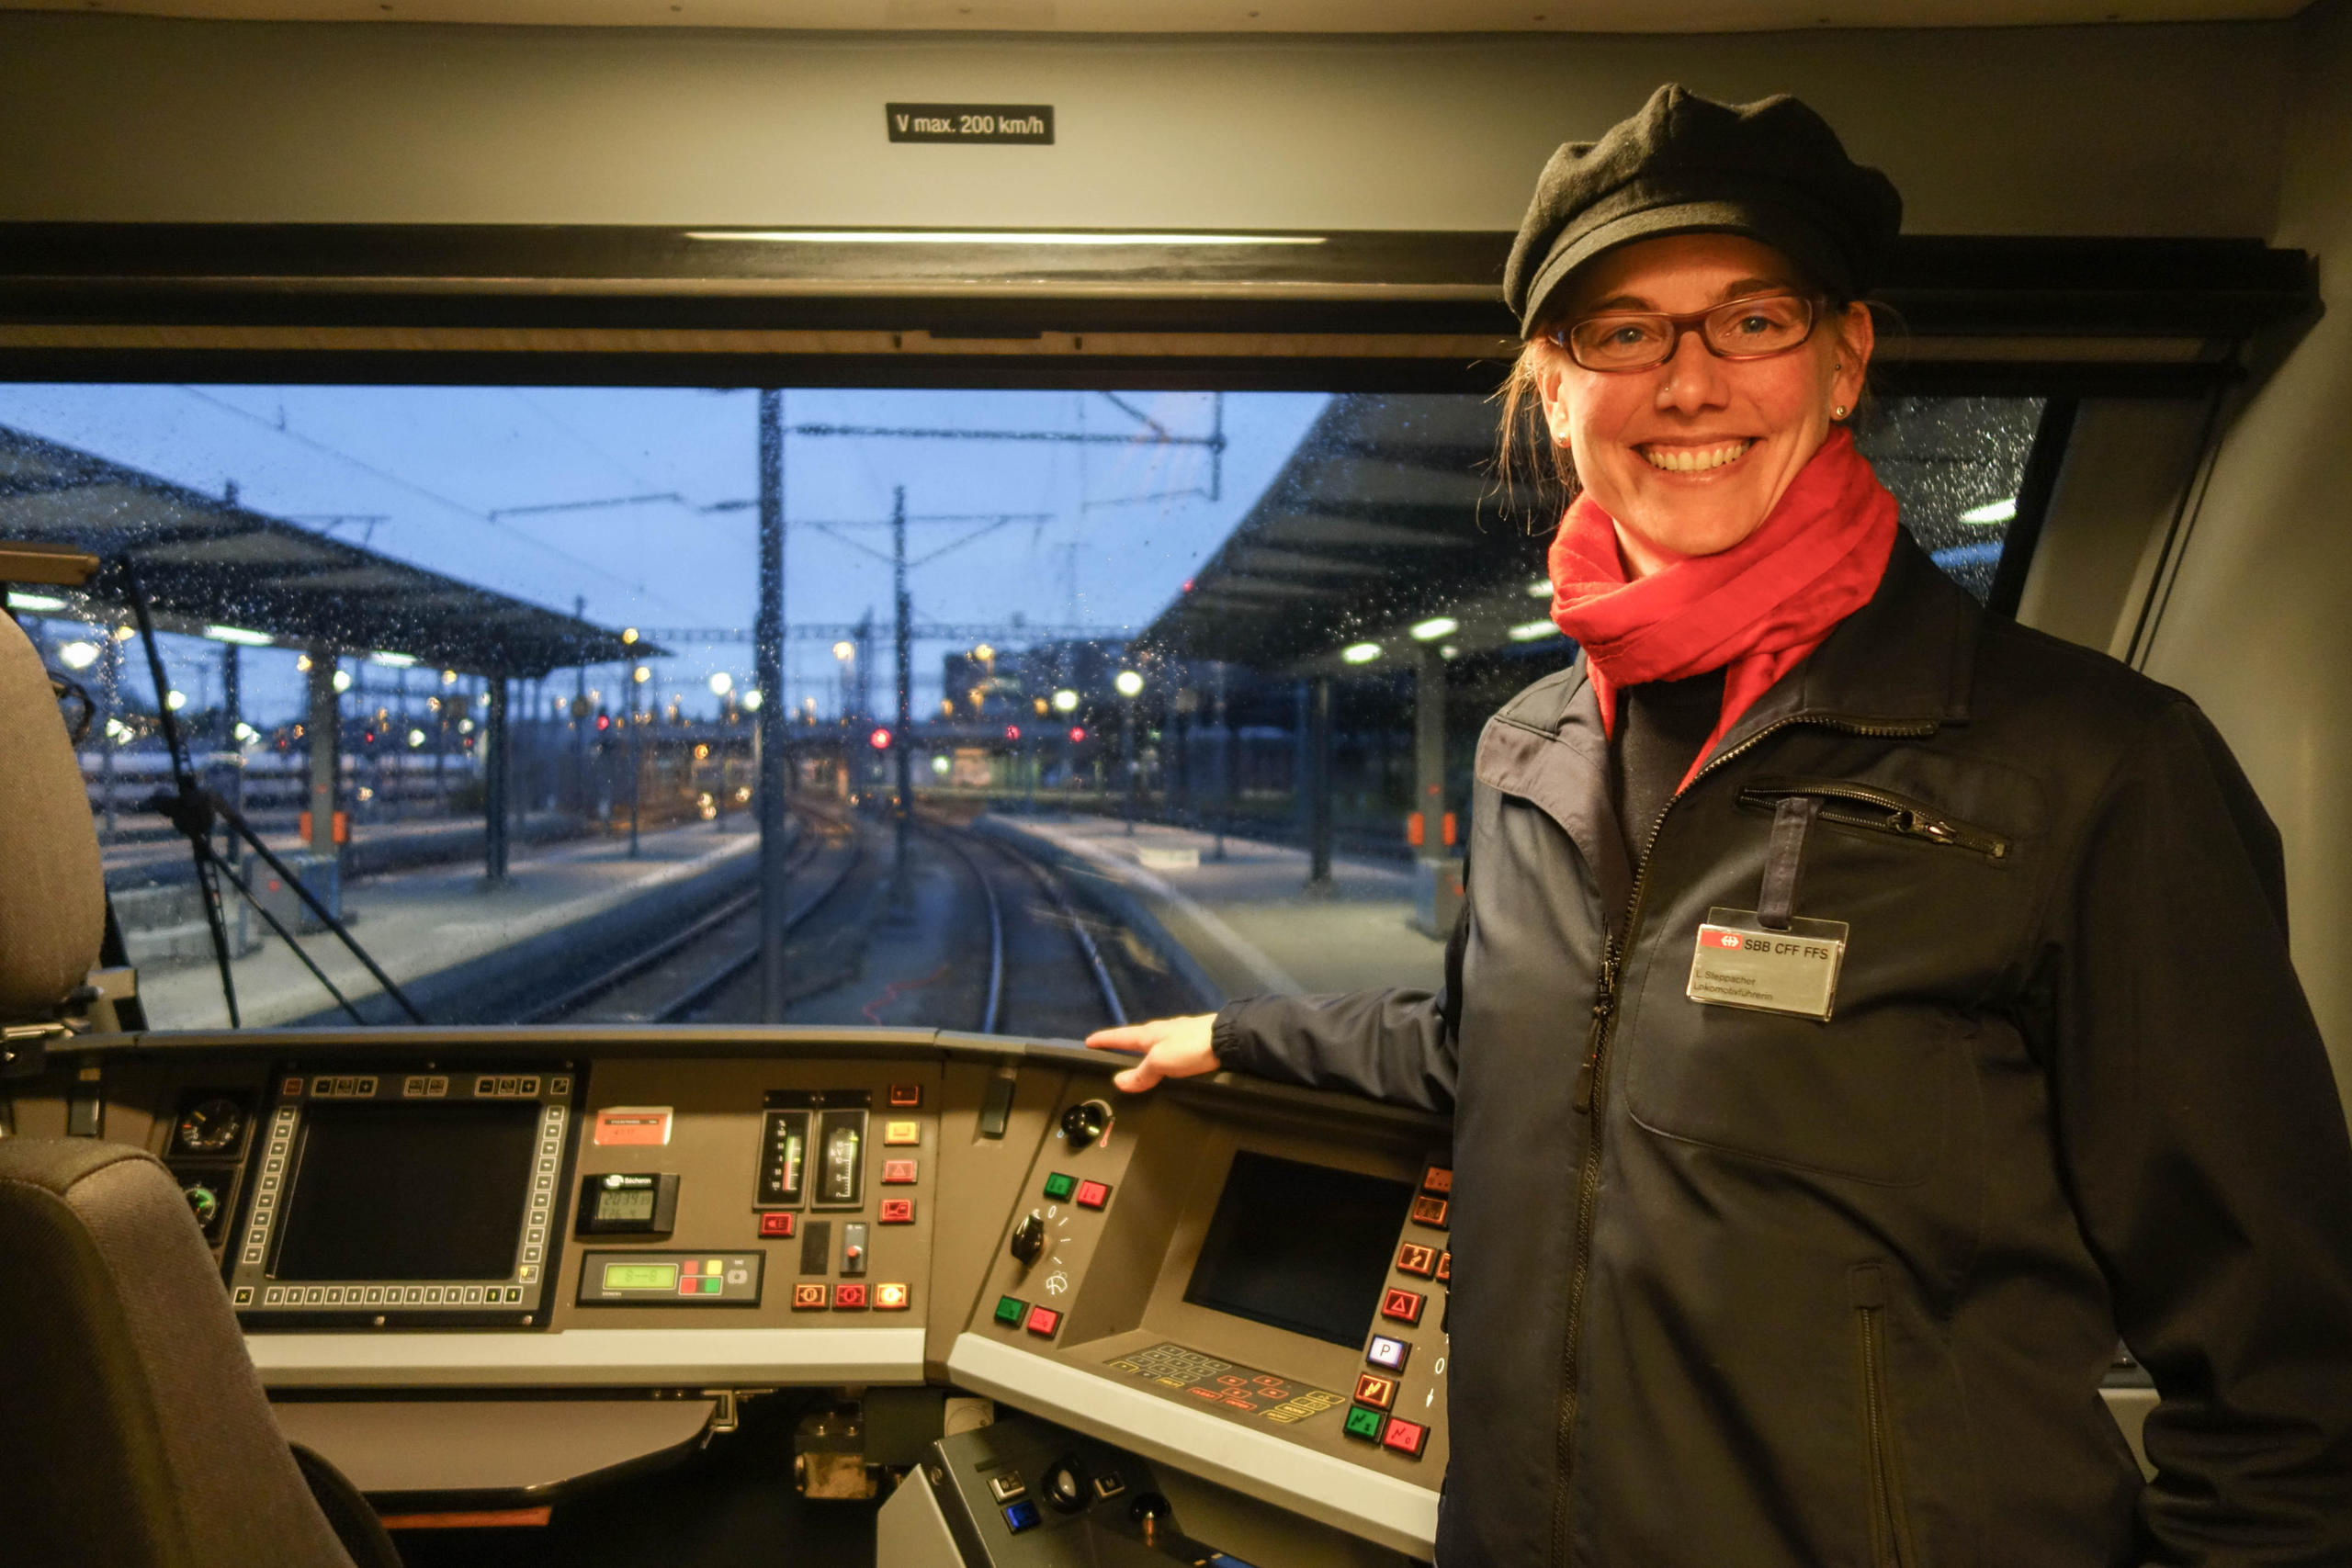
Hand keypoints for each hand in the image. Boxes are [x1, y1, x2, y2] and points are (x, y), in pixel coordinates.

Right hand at [1086, 1014, 1218, 1093]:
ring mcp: (1181, 1035)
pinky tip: (1169, 1064)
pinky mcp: (1197, 1043)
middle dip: (1125, 1044)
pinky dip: (1163, 1057)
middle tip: (1113, 1052)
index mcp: (1151, 1034)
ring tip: (1139, 1063)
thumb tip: (1118, 1081)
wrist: (1229, 1039)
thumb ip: (1141, 1073)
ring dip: (1145, 1052)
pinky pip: (1172, 1050)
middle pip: (1138, 1038)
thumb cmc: (1190, 1047)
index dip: (1104, 1039)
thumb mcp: (1161, 1062)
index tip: (1088, 1041)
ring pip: (1157, 1044)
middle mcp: (1164, 1031)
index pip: (1121, 1036)